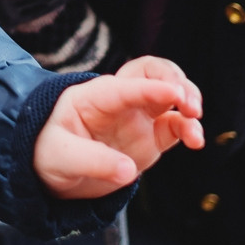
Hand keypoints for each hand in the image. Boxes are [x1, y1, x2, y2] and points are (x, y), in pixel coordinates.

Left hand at [32, 56, 204, 199]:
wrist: (51, 170)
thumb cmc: (48, 152)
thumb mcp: (60, 157)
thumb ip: (93, 161)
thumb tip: (129, 172)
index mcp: (94, 96)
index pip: (126, 85)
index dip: (151, 87)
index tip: (173, 93)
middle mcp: (119, 101)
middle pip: (152, 72)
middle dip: (175, 79)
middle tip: (190, 104)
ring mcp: (137, 117)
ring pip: (169, 95)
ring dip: (188, 100)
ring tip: (195, 121)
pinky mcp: (150, 137)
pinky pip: (175, 126)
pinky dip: (189, 128)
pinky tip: (196, 140)